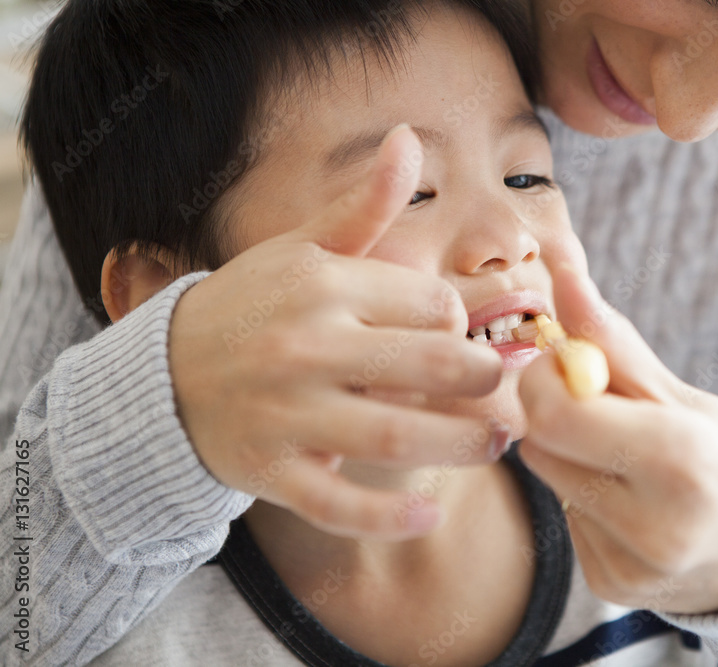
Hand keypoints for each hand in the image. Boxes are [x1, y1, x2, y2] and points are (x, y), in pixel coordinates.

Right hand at [169, 126, 506, 539]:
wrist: (164, 376)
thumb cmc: (253, 305)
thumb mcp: (303, 248)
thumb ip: (365, 205)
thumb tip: (408, 137)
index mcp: (322, 284)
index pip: (427, 304)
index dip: (456, 321)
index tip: (457, 332)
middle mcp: (306, 345)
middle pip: (426, 364)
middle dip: (483, 379)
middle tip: (509, 391)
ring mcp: (286, 412)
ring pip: (394, 434)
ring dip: (461, 443)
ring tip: (497, 444)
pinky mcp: (271, 470)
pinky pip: (336, 502)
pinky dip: (385, 516)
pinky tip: (429, 515)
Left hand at [518, 264, 717, 613]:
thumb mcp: (683, 394)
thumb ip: (610, 340)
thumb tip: (561, 269)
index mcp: (679, 462)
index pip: (556, 412)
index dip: (550, 377)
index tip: (576, 366)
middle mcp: (654, 525)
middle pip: (542, 445)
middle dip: (557, 413)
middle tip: (603, 409)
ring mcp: (631, 566)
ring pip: (548, 480)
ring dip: (571, 457)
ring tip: (626, 461)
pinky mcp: (613, 587)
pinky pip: (566, 519)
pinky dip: (586, 498)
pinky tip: (631, 502)